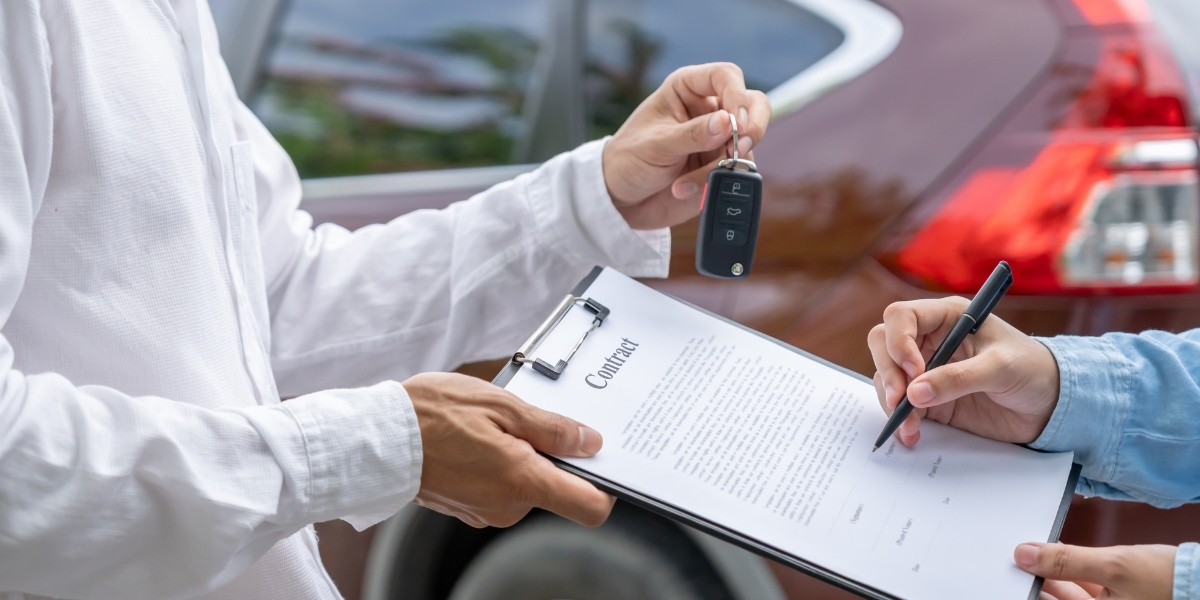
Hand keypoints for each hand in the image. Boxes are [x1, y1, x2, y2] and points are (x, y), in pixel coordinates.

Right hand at [403, 372, 613, 527]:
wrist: (375, 439)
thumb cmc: (431, 416)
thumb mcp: (502, 405)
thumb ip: (551, 427)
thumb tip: (589, 441)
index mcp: (523, 482)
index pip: (589, 507)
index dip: (605, 486)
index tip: (602, 462)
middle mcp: (507, 507)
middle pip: (555, 488)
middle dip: (549, 454)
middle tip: (525, 419)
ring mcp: (486, 512)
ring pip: (525, 484)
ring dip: (519, 455)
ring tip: (491, 424)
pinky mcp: (468, 508)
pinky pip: (499, 487)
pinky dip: (497, 464)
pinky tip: (476, 438)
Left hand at [602, 62, 771, 229]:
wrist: (621, 199)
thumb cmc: (628, 160)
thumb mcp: (655, 145)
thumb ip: (692, 134)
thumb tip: (727, 122)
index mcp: (687, 89)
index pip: (725, 76)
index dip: (736, 95)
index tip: (735, 123)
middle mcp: (708, 110)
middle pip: (753, 103)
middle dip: (752, 126)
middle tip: (738, 148)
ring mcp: (718, 139)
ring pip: (748, 141)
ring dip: (727, 163)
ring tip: (688, 180)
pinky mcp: (721, 166)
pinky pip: (738, 171)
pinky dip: (718, 182)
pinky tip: (686, 189)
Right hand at [868, 297, 1060, 446]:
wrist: (1050, 406)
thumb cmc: (1033, 370)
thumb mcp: (1001, 368)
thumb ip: (959, 378)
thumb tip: (915, 394)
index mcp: (948, 318)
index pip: (902, 316)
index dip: (899, 341)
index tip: (916, 370)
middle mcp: (930, 340)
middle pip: (884, 344)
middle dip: (888, 371)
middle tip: (900, 398)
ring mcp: (926, 371)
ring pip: (886, 376)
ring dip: (890, 400)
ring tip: (909, 425)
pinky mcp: (928, 399)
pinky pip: (899, 405)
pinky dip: (899, 420)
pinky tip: (911, 434)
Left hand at [1015, 542, 1175, 599]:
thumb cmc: (1170, 582)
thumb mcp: (1113, 565)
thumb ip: (1067, 561)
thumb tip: (1025, 555)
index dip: (1029, 590)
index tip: (1011, 572)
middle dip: (1038, 579)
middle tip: (1018, 558)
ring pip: (1070, 595)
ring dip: (1053, 574)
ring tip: (1036, 553)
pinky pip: (1086, 589)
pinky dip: (1073, 573)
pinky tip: (1061, 555)